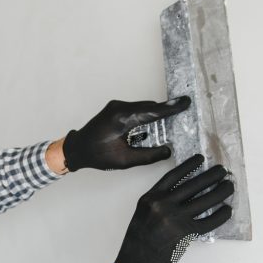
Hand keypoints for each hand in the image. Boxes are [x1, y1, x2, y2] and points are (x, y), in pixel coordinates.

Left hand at [62, 96, 191, 170]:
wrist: (77, 149)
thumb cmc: (97, 155)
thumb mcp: (125, 160)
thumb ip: (148, 155)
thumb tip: (168, 150)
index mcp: (122, 118)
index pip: (152, 111)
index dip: (170, 108)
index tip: (185, 102)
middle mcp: (119, 108)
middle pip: (149, 107)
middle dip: (165, 112)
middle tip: (181, 117)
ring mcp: (116, 106)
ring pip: (143, 107)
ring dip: (154, 114)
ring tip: (167, 124)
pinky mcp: (115, 108)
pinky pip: (136, 109)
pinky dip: (145, 115)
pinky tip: (150, 125)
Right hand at [110, 154, 233, 262]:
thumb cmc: (137, 241)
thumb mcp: (142, 213)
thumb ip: (160, 201)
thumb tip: (185, 192)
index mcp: (150, 198)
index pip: (174, 176)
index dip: (189, 165)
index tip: (200, 159)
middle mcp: (163, 205)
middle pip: (194, 184)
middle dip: (212, 175)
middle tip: (222, 171)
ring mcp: (175, 219)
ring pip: (205, 200)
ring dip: (221, 191)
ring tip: (229, 186)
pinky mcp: (186, 233)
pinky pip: (209, 221)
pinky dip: (221, 215)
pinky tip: (227, 210)